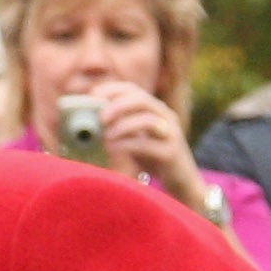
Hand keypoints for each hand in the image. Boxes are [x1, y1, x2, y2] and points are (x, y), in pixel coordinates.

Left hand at [89, 79, 201, 201]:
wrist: (181, 181)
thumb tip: (88, 126)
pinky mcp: (170, 153)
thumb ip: (120, 129)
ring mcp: (170, 133)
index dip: (112, 89)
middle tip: (100, 117)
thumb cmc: (153, 159)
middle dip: (118, 105)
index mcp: (155, 110)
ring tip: (106, 136)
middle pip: (142, 99)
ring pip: (147, 120)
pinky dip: (127, 145)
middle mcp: (164, 117)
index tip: (92, 94)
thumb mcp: (135, 139)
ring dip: (123, 125)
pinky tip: (113, 148)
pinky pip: (148, 145)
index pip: (133, 90)